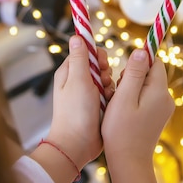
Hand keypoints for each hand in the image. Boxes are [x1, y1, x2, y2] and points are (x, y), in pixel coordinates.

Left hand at [46, 35, 113, 168]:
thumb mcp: (79, 81)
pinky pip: (110, 94)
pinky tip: (110, 105)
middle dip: (106, 72)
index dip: (97, 55)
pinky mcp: (97, 106)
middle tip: (104, 82)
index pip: (86, 51)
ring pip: (107, 79)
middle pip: (99, 65)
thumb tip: (77, 36)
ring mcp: (88, 94)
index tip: (102, 64)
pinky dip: (112, 97)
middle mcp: (78, 81)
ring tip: (106, 97)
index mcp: (69, 72)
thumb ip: (80, 58)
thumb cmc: (75, 113)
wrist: (77, 145)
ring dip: (110, 86)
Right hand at [101, 49, 173, 182]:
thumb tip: (142, 51)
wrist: (129, 162)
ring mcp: (164, 108)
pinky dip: (135, 99)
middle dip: (133, 76)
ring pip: (147, 85)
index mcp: (159, 91)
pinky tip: (124, 111)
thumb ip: (134, 73)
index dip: (138, 61)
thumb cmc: (121, 130)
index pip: (154, 62)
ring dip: (132, 88)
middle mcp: (166, 98)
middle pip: (151, 72)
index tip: (123, 73)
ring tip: (120, 103)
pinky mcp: (158, 116)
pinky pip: (147, 97)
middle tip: (118, 91)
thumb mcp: (124, 98)